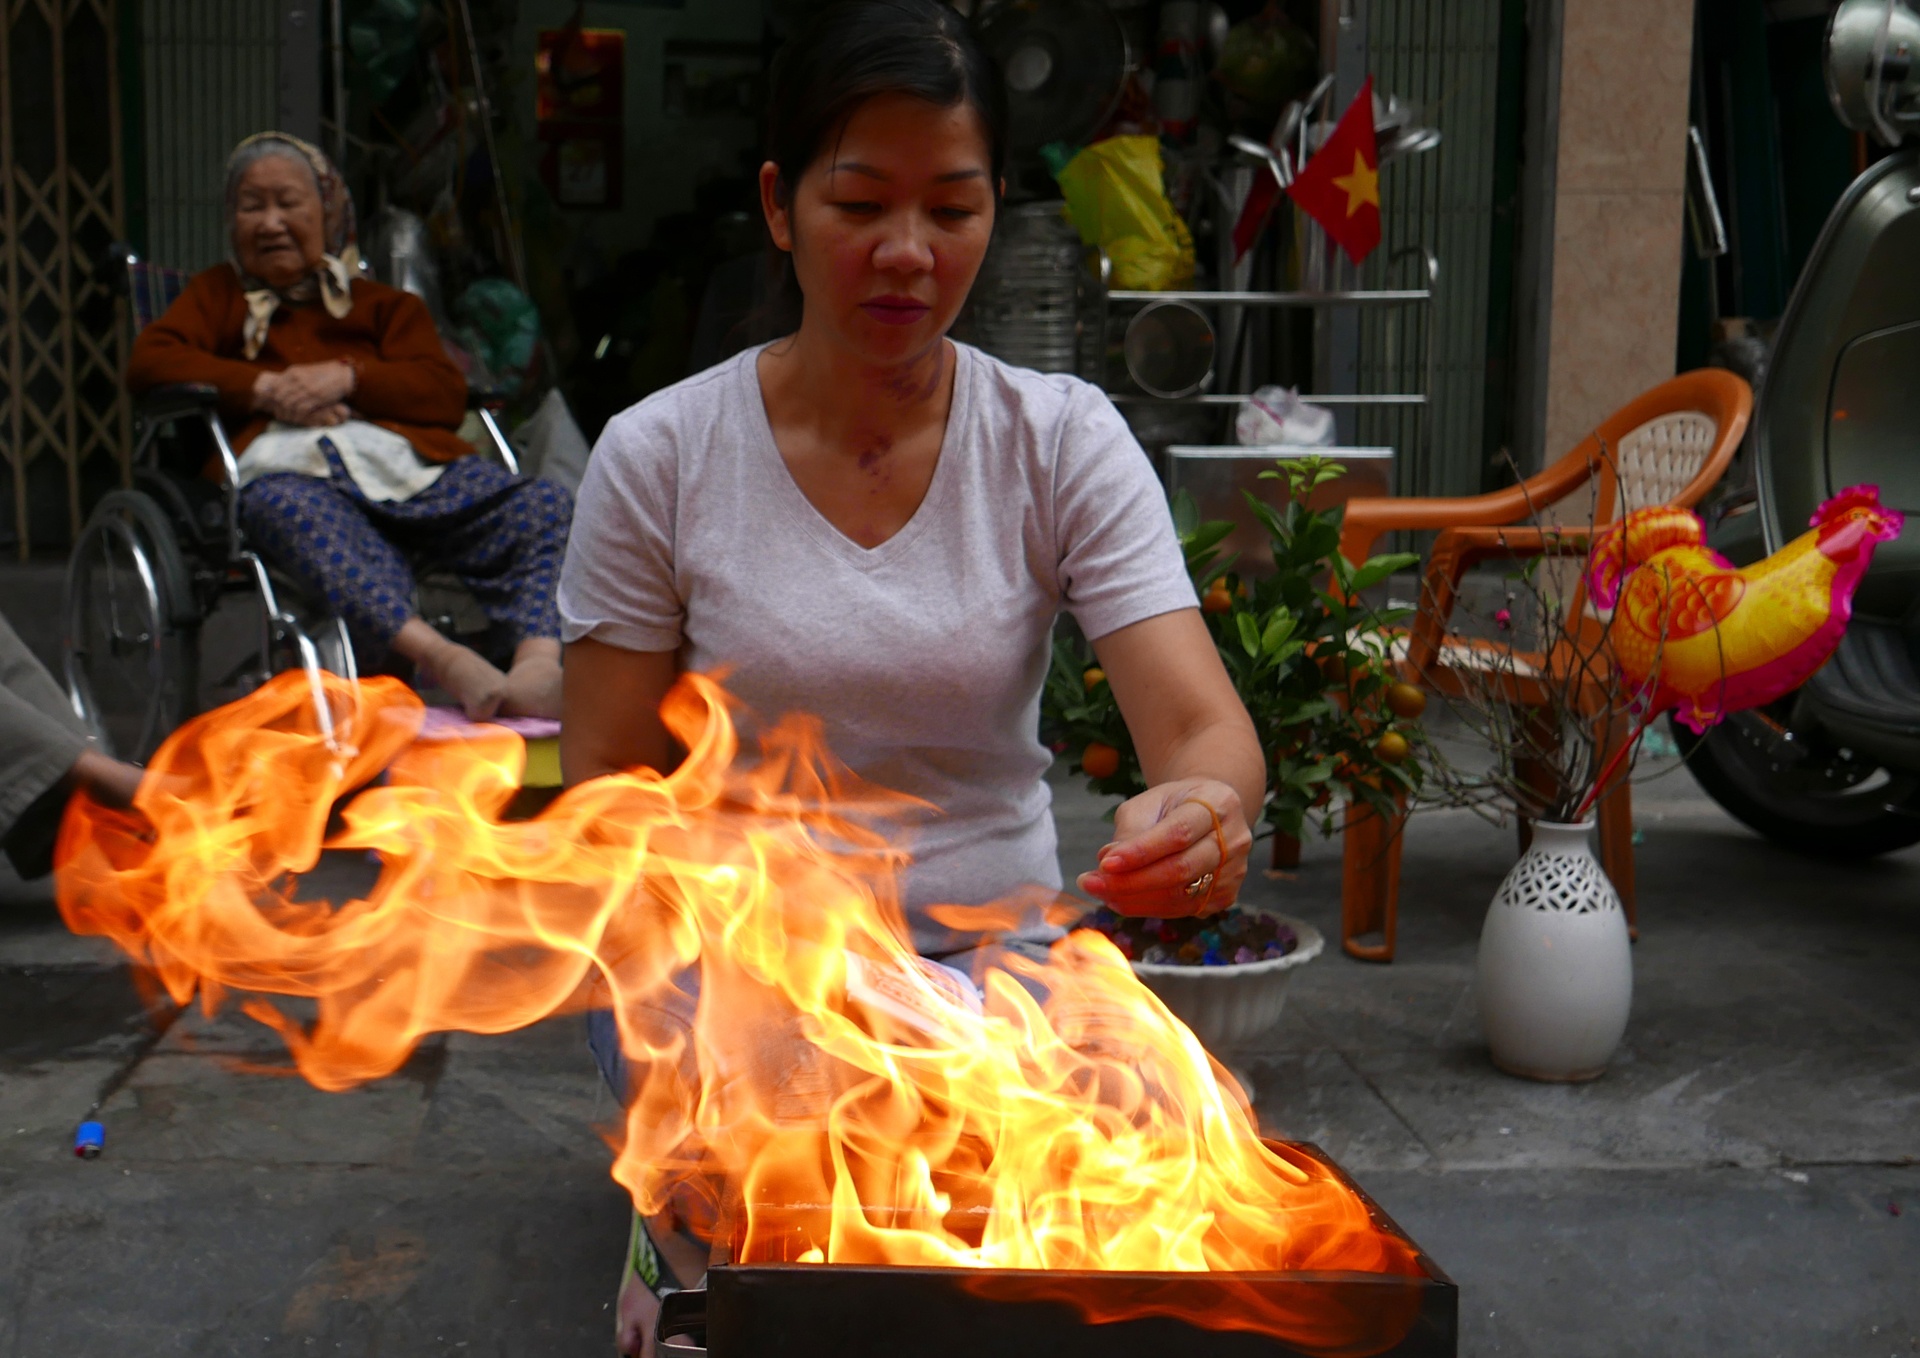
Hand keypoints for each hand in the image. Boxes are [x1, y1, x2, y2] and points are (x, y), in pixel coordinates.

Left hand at [251, 361, 354, 422]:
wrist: (343, 375)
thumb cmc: (325, 375)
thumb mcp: (305, 373)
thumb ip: (293, 380)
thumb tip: (281, 391)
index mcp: (293, 372)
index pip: (274, 388)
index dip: (273, 400)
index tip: (276, 407)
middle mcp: (296, 379)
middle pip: (279, 397)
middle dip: (279, 409)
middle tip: (282, 415)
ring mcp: (306, 388)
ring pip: (288, 404)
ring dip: (289, 414)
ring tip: (291, 419)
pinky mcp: (315, 396)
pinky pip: (301, 409)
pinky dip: (298, 416)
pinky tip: (300, 418)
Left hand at [1075, 778, 1251, 916]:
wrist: (1209, 813)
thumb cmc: (1175, 805)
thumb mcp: (1150, 802)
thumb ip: (1130, 830)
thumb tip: (1108, 863)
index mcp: (1219, 804)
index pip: (1177, 833)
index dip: (1140, 852)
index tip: (1103, 863)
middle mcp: (1234, 840)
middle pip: (1180, 869)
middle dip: (1131, 881)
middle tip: (1091, 883)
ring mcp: (1234, 871)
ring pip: (1180, 895)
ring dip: (1134, 899)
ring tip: (1101, 892)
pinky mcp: (1226, 896)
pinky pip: (1182, 909)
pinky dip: (1148, 908)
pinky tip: (1122, 900)